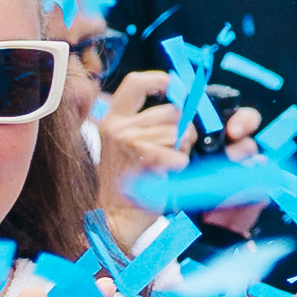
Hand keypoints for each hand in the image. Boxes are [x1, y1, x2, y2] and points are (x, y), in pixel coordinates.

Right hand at [92, 67, 187, 234]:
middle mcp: (119, 128)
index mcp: (113, 120)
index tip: (171, 85)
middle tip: (172, 149)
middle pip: (171, 112)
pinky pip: (180, 153)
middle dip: (182, 129)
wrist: (116, 216)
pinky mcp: (146, 160)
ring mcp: (131, 143)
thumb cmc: (127, 182)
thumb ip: (147, 122)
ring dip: (182, 149)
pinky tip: (166, 174)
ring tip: (165, 165)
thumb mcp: (128, 144)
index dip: (158, 79)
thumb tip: (180, 103)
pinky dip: (180, 165)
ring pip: (179, 133)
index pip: (135, 83)